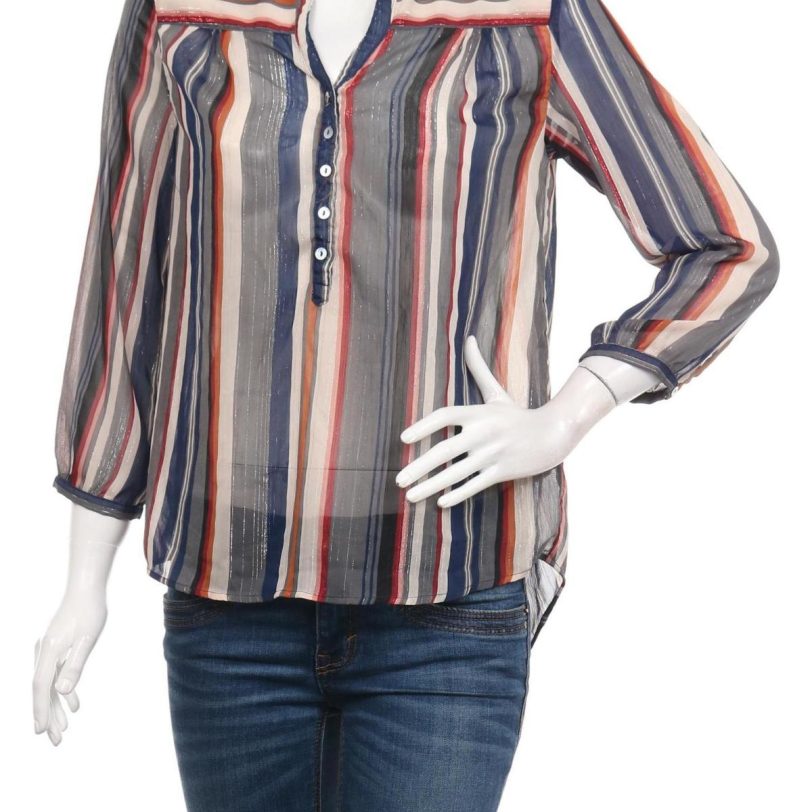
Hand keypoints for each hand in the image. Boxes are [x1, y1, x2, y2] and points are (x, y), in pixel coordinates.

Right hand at [32, 590, 107, 745]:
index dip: (40, 710)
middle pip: (43, 690)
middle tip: (54, 740)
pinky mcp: (57, 647)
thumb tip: (63, 691)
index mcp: (50, 651)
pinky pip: (57, 674)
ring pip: (50, 684)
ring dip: (56, 707)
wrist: (86, 587)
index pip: (41, 687)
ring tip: (63, 729)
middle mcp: (44, 652)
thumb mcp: (88, 638)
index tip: (41, 732)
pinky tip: (74, 704)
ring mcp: (50, 650)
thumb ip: (75, 664)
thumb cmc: (90, 610)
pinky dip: (64, 690)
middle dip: (48, 716)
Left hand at [397, 334, 585, 508]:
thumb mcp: (497, 392)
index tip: (403, 439)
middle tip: (398, 479)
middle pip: (445, 451)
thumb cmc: (517, 414)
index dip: (423, 426)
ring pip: (456, 473)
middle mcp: (483, 433)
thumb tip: (468, 338)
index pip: (444, 416)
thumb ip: (478, 368)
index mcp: (478, 412)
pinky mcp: (503, 471)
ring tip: (410, 495)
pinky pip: (475, 485)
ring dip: (431, 486)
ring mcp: (493, 454)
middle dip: (419, 466)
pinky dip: (457, 494)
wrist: (553, 433)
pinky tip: (440, 502)